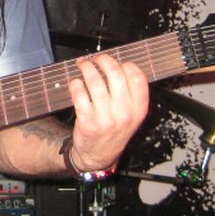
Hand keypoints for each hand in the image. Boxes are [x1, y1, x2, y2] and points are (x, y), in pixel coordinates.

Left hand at [66, 54, 148, 171]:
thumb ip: (131, 95)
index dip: (127, 65)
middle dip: (103, 60)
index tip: (119, 62)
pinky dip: (75, 84)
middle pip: (115, 74)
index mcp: (138, 110)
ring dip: (86, 67)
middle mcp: (124, 114)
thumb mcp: (133, 117)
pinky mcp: (87, 121)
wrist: (98, 156)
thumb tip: (120, 66)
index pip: (138, 79)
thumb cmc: (114, 131)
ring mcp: (105, 118)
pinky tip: (76, 83)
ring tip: (83, 65)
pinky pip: (79, 93)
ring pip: (95, 81)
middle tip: (96, 59)